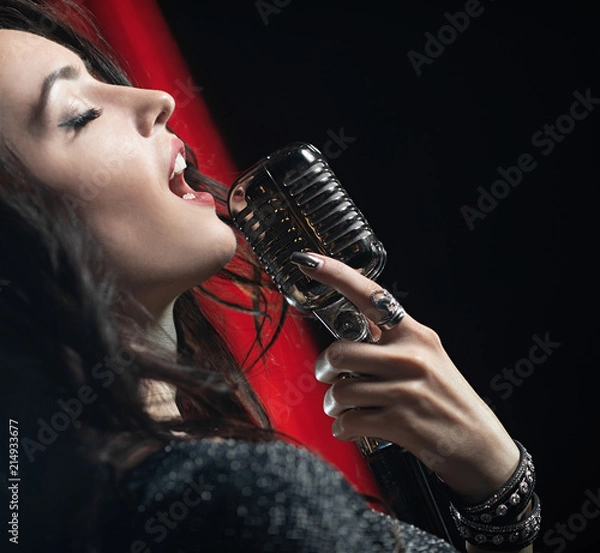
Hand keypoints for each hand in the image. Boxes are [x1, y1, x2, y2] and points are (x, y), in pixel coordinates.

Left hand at [294, 252, 519, 503]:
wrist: (481, 447)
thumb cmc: (447, 401)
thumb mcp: (427, 359)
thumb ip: (390, 342)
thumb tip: (352, 325)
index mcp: (415, 335)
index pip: (370, 294)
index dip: (335, 275)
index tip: (307, 259)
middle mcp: (411, 357)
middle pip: (339, 352)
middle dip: (324, 370)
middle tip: (329, 377)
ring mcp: (407, 390)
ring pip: (339, 390)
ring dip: (334, 405)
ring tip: (345, 409)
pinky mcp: (402, 422)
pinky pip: (348, 421)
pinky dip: (343, 429)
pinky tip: (354, 428)